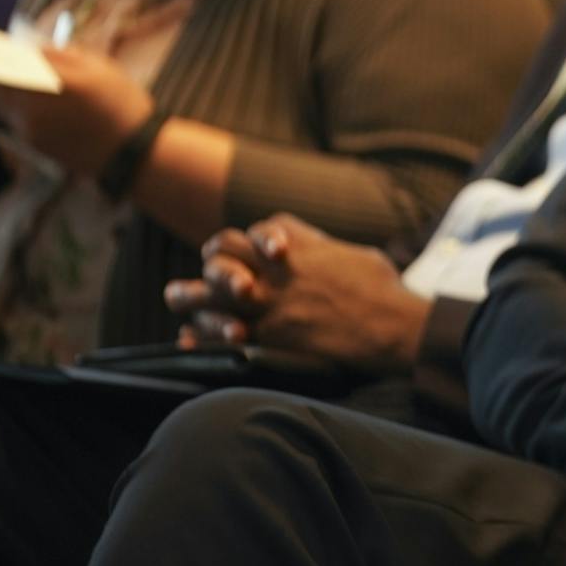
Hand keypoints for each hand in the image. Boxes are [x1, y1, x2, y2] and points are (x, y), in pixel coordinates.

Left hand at [0, 44, 152, 177]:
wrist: (134, 151)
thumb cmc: (121, 102)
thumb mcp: (98, 66)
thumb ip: (58, 54)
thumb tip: (27, 47)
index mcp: (45, 79)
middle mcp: (28, 105)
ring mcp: (28, 127)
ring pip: (1, 103)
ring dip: (1, 90)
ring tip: (9, 79)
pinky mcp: (32, 144)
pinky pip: (13, 120)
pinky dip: (15, 108)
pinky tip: (33, 103)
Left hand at [164, 212, 428, 375]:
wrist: (389, 326)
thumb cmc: (383, 290)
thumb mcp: (357, 255)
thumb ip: (327, 251)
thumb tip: (322, 254)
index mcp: (298, 244)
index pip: (260, 228)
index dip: (257, 238)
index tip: (266, 252)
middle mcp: (274, 268)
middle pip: (222, 249)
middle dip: (214, 259)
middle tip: (210, 271)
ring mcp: (267, 301)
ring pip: (208, 289)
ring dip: (188, 293)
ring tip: (176, 296)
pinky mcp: (266, 334)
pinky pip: (217, 331)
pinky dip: (199, 334)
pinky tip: (187, 337)